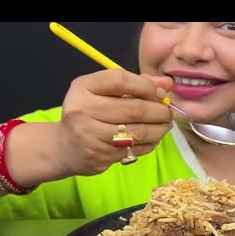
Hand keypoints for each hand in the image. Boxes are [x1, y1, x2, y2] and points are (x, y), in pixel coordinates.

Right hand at [53, 70, 174, 175]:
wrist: (66, 147)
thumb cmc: (90, 113)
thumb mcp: (104, 91)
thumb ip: (136, 83)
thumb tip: (167, 83)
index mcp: (83, 88)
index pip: (120, 80)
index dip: (147, 86)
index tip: (161, 93)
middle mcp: (83, 110)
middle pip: (134, 109)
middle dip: (159, 111)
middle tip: (169, 113)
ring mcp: (90, 135)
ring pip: (138, 132)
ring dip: (159, 129)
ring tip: (165, 125)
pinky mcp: (100, 156)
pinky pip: (134, 148)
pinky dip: (150, 143)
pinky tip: (152, 138)